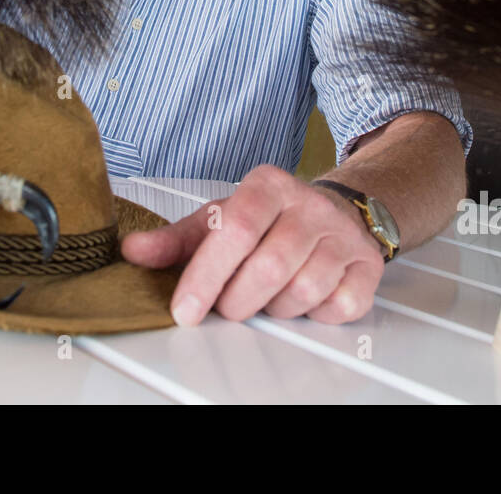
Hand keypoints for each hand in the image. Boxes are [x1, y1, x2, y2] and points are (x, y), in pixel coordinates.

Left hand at [120, 163, 384, 325]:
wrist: (335, 212)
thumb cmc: (269, 220)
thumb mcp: (218, 219)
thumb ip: (175, 240)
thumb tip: (132, 252)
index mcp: (268, 185)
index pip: (235, 228)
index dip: (206, 274)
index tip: (184, 310)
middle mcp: (309, 204)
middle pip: (269, 265)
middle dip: (238, 300)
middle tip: (227, 307)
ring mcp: (343, 235)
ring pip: (304, 289)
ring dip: (275, 309)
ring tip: (265, 298)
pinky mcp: (368, 265)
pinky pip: (338, 306)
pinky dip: (314, 315)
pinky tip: (303, 300)